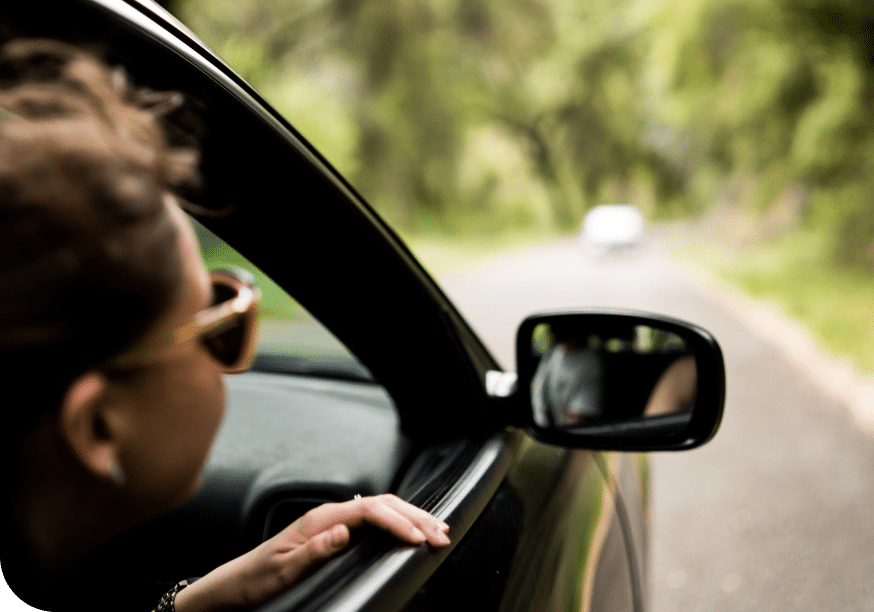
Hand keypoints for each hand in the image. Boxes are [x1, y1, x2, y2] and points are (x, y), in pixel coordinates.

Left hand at [174, 494, 449, 611]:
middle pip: (383, 505)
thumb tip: (343, 531)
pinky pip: (374, 521)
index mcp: (320, 519)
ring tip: (437, 528)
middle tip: (442, 533)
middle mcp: (329, 516)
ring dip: (411, 517)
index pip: (370, 510)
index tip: (419, 538)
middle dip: (416, 516)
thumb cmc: (257, 580)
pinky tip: (409, 531)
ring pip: (382, 510)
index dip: (398, 522)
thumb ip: (314, 550)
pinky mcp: (335, 534)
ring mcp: (333, 523)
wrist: (235, 586)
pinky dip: (398, 523)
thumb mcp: (283, 570)